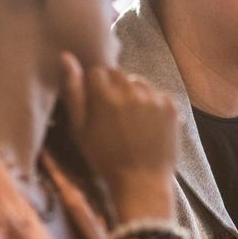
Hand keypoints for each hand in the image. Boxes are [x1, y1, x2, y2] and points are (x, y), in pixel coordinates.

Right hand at [59, 52, 178, 217]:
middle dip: (113, 87)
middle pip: (118, 73)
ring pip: (138, 82)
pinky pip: (157, 93)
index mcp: (105, 96)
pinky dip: (151, 103)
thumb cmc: (105, 159)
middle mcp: (131, 91)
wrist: (142, 182)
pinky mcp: (171, 106)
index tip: (96, 104)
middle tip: (113, 113)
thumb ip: (73, 92)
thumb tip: (66, 57)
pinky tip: (147, 124)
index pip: (97, 71)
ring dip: (133, 93)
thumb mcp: (80, 130)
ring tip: (131, 119)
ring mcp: (154, 98)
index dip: (94, 87)